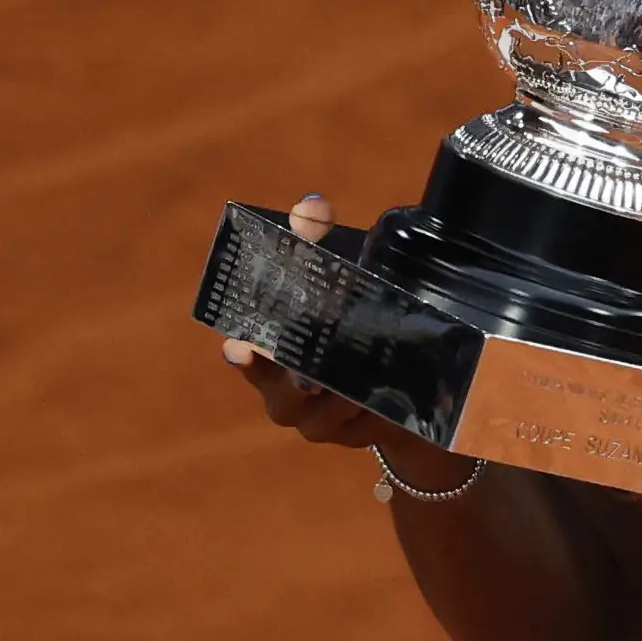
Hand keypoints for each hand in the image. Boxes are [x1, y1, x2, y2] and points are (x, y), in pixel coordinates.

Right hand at [219, 195, 476, 489]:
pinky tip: (384, 401)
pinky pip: (363, 431)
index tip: (241, 348)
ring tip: (355, 387)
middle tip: (308, 376)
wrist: (400, 373)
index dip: (243, 356)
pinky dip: (372, 417)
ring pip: (323, 420)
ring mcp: (324, 422)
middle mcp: (289, 397)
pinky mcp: (360, 435)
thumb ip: (318, 239)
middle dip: (293, 386)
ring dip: (339, 403)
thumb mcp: (336, 275)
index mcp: (271, 359)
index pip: (246, 358)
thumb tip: (312, 205)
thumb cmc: (348, 317)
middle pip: (282, 400)